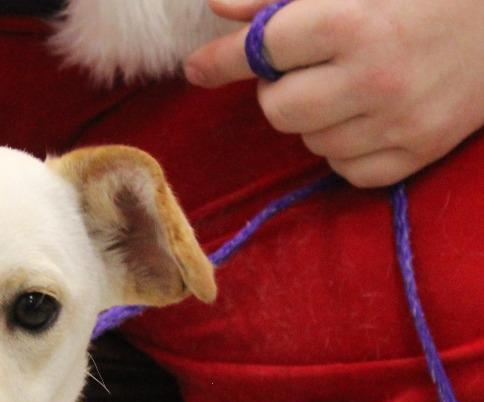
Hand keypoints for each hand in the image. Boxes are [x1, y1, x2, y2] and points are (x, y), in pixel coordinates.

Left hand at [184, 0, 483, 186]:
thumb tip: (218, 6)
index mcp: (357, 21)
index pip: (265, 50)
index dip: (229, 56)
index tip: (199, 67)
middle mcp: (375, 79)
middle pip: (277, 109)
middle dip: (278, 88)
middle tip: (306, 65)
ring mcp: (399, 123)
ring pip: (309, 143)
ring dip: (314, 117)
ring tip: (350, 83)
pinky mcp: (417, 154)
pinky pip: (345, 170)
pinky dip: (345, 147)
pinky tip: (370, 114)